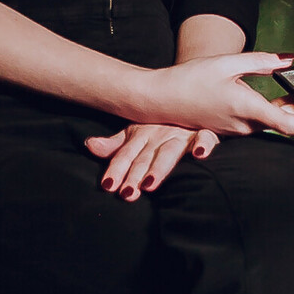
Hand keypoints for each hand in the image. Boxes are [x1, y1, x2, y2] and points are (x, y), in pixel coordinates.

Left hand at [84, 123, 219, 199]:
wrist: (190, 100)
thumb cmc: (160, 124)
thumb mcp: (136, 134)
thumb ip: (115, 146)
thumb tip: (89, 145)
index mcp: (142, 134)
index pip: (126, 154)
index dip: (117, 169)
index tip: (108, 185)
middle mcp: (159, 134)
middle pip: (145, 157)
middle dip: (136, 174)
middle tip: (128, 193)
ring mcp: (181, 134)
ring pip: (170, 151)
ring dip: (160, 167)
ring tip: (151, 183)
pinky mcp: (203, 132)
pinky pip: (204, 137)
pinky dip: (203, 144)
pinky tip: (199, 154)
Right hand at [129, 51, 293, 138]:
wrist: (160, 98)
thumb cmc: (190, 79)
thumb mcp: (227, 63)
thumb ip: (261, 61)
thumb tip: (289, 61)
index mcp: (246, 108)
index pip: (287, 123)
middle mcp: (244, 125)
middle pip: (283, 124)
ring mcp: (236, 130)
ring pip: (269, 124)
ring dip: (287, 114)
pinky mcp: (229, 129)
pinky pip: (257, 124)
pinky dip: (271, 114)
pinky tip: (276, 102)